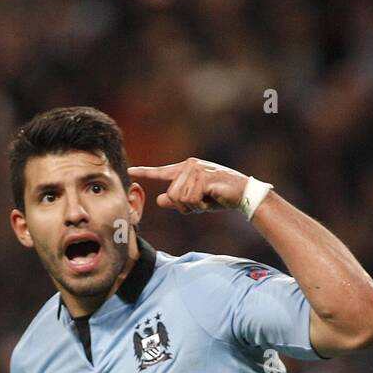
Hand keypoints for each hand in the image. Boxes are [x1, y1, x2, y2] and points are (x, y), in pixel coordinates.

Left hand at [128, 158, 249, 214]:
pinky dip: (200, 206)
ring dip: (193, 207)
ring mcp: (196, 170)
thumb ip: (177, 201)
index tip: (130, 171)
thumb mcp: (195, 201)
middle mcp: (188, 166)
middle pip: (172, 195)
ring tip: (207, 200)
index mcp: (185, 169)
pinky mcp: (203, 177)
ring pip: (180, 198)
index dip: (145, 173)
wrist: (242, 194)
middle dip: (184, 207)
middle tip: (200, 205)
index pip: (161, 172)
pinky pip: (191, 199)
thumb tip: (159, 200)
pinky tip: (211, 199)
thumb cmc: (219, 197)